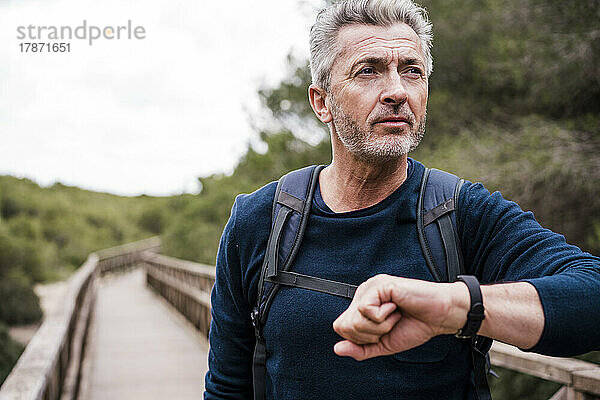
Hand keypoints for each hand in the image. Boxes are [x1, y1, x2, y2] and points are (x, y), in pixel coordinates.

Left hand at [333, 274, 466, 360]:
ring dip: (379, 326)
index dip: (361, 338)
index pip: (341, 327)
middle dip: (369, 334)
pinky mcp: (379, 284)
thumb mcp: (384, 345)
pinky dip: (384, 317)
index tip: (382, 332)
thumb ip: (360, 349)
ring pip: (354, 319)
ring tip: (394, 315)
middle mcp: (363, 294)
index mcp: (362, 305)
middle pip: (344, 325)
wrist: (439, 317)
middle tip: (389, 324)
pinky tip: (396, 308)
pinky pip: (367, 310)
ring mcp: (370, 287)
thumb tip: (337, 349)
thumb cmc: (415, 326)